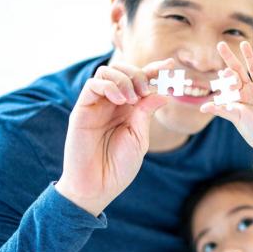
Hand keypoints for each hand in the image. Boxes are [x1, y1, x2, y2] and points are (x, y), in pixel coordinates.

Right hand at [55, 60, 172, 215]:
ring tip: (133, 98)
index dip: (154, 70)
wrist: (97, 186)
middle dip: (139, 73)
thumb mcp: (140, 138)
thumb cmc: (119, 166)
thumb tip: (161, 92)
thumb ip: (147, 113)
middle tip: (146, 90)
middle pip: (123, 70)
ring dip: (125, 79)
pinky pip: (93, 84)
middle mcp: (113, 103)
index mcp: (130, 109)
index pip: (141, 81)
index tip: (170, 65)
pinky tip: (121, 101)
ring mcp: (97, 105)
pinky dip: (110, 86)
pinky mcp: (82, 109)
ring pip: (107, 72)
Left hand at [200, 41, 252, 154]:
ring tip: (243, 44)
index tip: (222, 71)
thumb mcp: (235, 117)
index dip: (226, 75)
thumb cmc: (251, 130)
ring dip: (249, 57)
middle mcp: (249, 89)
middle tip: (220, 44)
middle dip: (230, 58)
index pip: (229, 81)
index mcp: (238, 95)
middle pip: (238, 70)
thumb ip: (221, 110)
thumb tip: (202, 108)